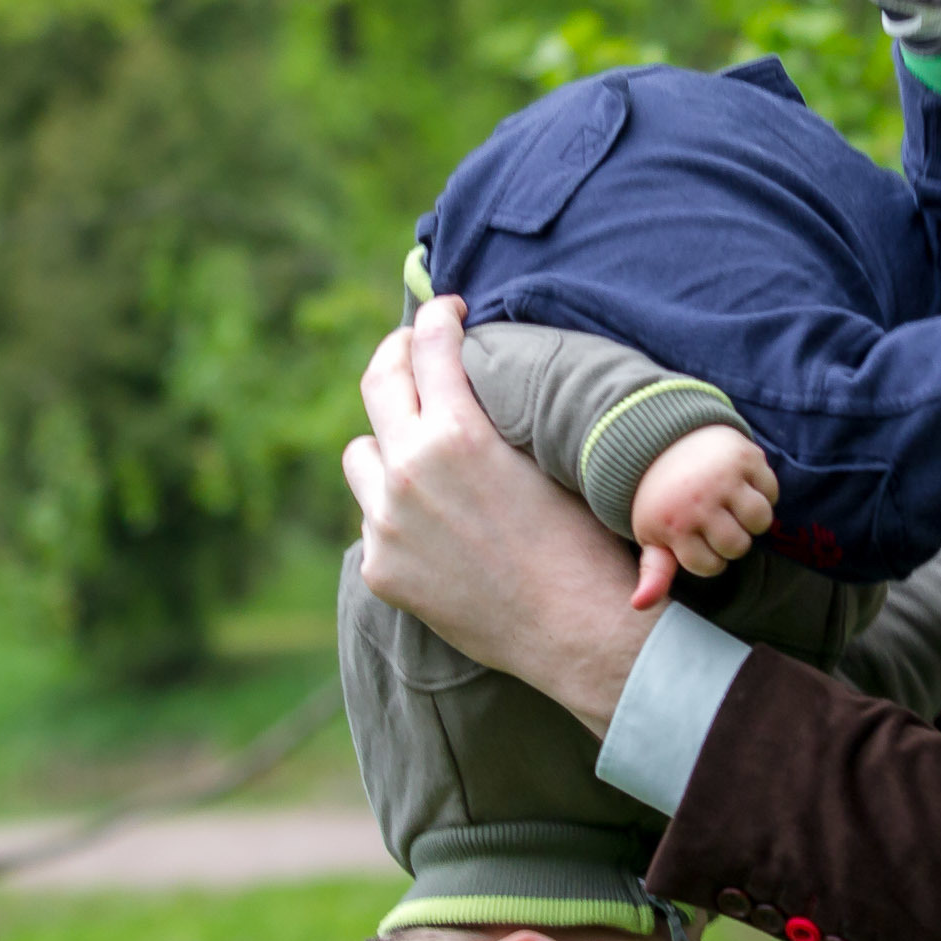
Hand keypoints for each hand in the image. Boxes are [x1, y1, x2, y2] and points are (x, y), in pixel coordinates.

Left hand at [341, 298, 655, 733]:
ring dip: (387, 445)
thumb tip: (470, 383)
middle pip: (377, 384)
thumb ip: (491, 419)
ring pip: (361, 455)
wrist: (575, 629)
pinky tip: (435, 527)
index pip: (428, 346)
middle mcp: (410, 471)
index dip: (437, 317)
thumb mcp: (542, 458)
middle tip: (411, 350)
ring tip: (419, 456)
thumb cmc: (579, 542)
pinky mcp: (380, 567)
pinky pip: (372, 518)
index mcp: (457, 433)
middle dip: (396, 355)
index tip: (446, 310)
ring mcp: (387, 522)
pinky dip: (395, 513)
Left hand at [628, 425, 779, 608]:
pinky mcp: (746, 456)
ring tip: (732, 504)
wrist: (667, 440)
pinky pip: (771, 491)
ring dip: (751, 518)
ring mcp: (724, 477)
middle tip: (715, 519)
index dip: (708, 556)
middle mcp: (699, 501)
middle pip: (739, 547)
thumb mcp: (652, 534)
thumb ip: (654, 571)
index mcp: (673, 524)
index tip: (695, 537)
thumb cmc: (662, 498)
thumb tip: (640, 605)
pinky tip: (741, 484)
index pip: (712, 567)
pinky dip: (763, 491)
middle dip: (730, 539)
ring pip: (761, 521)